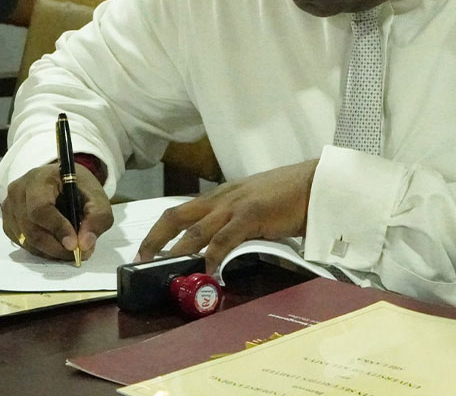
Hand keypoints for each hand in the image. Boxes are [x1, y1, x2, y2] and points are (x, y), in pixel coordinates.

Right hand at [2, 163, 113, 260]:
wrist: (61, 181)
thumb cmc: (78, 187)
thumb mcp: (97, 196)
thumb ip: (97, 217)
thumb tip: (84, 244)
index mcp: (39, 178)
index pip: (40, 207)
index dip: (57, 228)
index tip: (74, 244)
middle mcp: (18, 191)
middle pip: (31, 228)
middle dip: (56, 247)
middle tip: (78, 253)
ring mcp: (9, 207)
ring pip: (27, 240)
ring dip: (51, 251)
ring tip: (71, 249)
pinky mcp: (8, 222)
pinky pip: (23, 244)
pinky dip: (41, 250)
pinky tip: (56, 245)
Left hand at [136, 159, 318, 273]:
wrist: (314, 183)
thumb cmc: (289, 196)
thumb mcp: (253, 206)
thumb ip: (235, 223)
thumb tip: (221, 249)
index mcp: (220, 196)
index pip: (181, 212)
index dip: (159, 231)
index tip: (146, 249)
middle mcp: (221, 199)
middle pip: (175, 217)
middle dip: (154, 239)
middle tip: (141, 260)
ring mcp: (234, 206)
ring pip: (195, 231)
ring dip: (177, 252)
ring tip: (164, 271)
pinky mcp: (250, 216)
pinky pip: (224, 240)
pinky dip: (212, 257)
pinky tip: (208, 272)